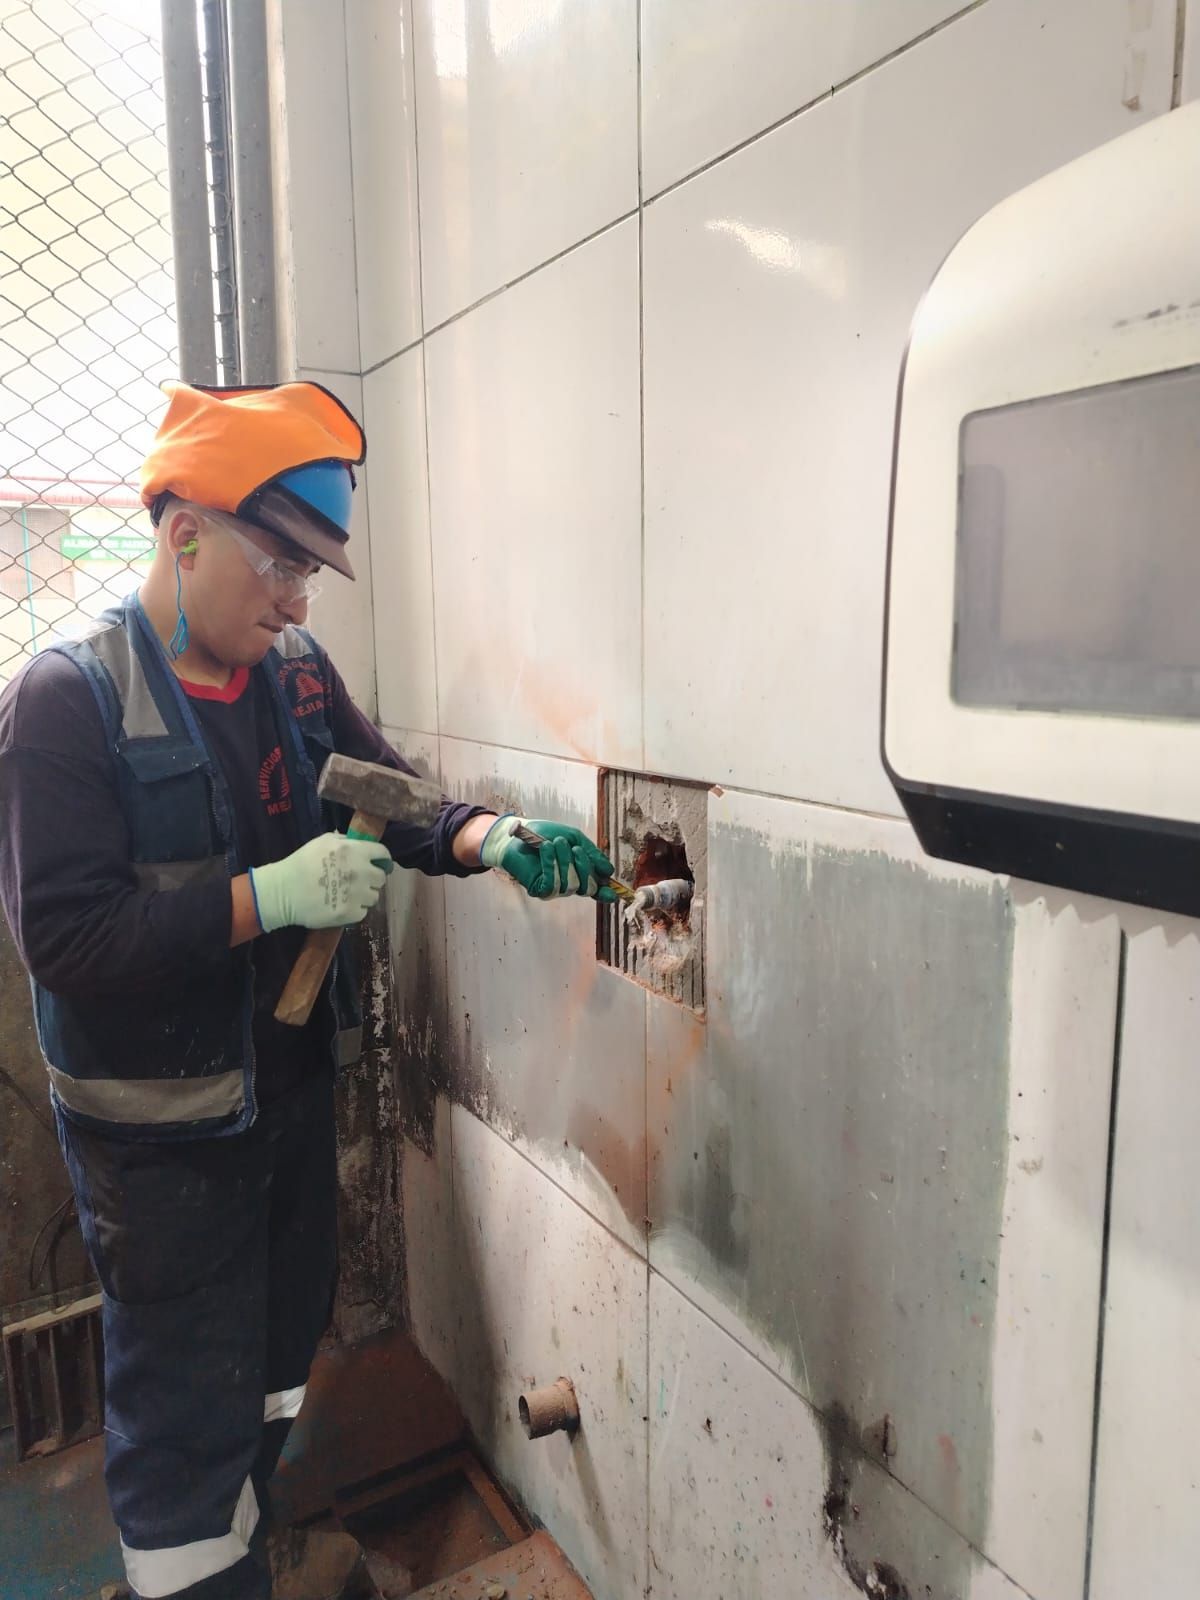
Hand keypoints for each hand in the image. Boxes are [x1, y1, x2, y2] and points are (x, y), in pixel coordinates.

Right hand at [249, 833, 394, 932]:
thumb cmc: (301, 863)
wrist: (283, 892)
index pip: (383, 854)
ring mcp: (357, 894)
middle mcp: (360, 872)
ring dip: (364, 895)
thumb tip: (361, 843)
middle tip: (358, 881)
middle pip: (381, 878)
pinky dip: (355, 910)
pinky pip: (363, 912)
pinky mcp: (351, 914)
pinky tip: (342, 905)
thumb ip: (346, 841)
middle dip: (372, 878)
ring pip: (374, 896)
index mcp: (355, 851)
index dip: (382, 859)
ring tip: (348, 895)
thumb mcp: (323, 842)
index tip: (378, 863)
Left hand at [481, 816, 615, 901]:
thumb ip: (592, 854)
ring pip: (570, 885)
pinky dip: (550, 865)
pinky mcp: (539, 889)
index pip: (595, 889)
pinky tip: (545, 849)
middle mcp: (569, 884)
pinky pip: (552, 884)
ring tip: (554, 843)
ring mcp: (555, 889)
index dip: (605, 893)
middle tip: (573, 847)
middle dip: (583, 866)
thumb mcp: (575, 838)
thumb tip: (609, 872)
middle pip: (587, 887)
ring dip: (563, 861)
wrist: (518, 833)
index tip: (613, 894)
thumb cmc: (545, 834)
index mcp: (579, 873)